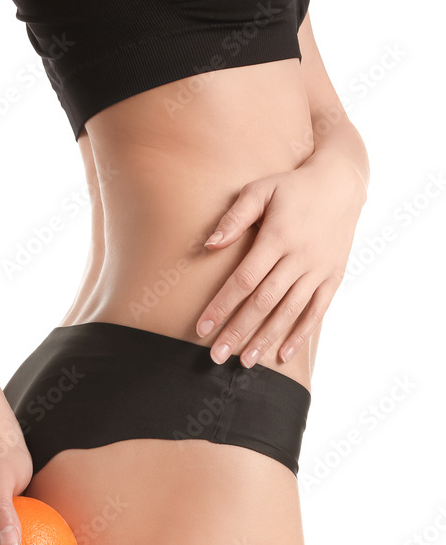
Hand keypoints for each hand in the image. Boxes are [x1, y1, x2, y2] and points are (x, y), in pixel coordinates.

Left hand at [196, 155, 366, 366]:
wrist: (341, 182)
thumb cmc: (291, 187)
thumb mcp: (261, 190)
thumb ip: (235, 217)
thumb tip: (209, 245)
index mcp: (278, 237)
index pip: (244, 280)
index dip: (222, 305)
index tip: (202, 328)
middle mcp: (300, 257)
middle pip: (264, 302)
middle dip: (238, 330)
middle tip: (216, 355)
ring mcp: (319, 269)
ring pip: (289, 312)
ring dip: (266, 338)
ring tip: (245, 362)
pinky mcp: (333, 277)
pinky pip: (317, 311)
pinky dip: (301, 335)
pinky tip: (283, 354)